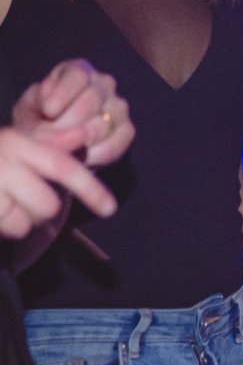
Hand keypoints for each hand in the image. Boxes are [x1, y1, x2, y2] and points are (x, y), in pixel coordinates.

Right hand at [0, 127, 116, 238]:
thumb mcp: (16, 143)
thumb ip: (49, 143)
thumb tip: (81, 136)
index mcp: (18, 144)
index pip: (64, 168)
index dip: (91, 189)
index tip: (110, 209)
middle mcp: (3, 163)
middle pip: (48, 205)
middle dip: (43, 210)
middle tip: (26, 198)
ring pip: (28, 223)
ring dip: (22, 221)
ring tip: (7, 204)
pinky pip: (8, 228)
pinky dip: (6, 227)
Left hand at [13, 60, 133, 166]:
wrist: (49, 143)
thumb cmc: (36, 119)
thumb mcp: (27, 106)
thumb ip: (36, 102)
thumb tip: (52, 110)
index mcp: (78, 71)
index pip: (78, 76)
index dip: (63, 93)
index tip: (48, 111)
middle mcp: (103, 84)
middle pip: (92, 99)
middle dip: (68, 122)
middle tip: (50, 137)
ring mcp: (119, 107)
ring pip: (103, 124)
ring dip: (78, 141)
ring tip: (61, 149)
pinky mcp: (126, 131)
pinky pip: (115, 144)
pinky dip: (96, 155)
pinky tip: (80, 157)